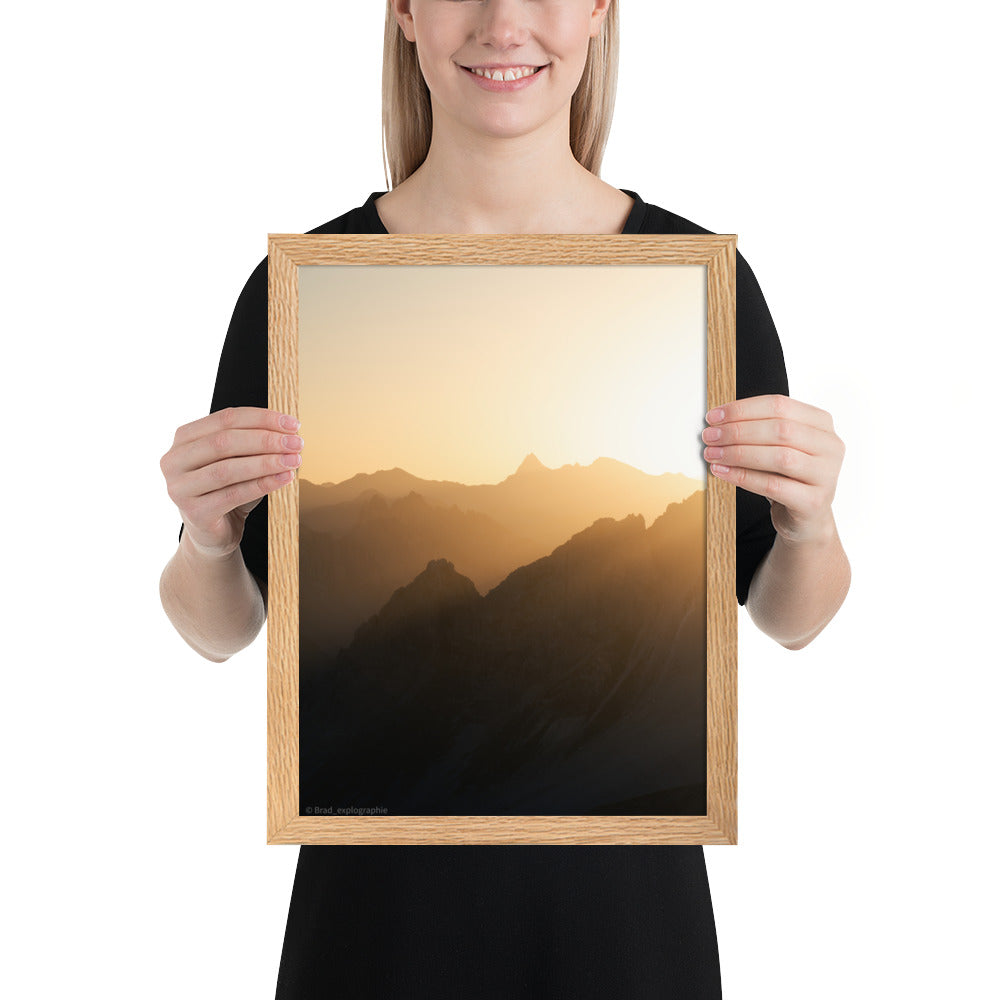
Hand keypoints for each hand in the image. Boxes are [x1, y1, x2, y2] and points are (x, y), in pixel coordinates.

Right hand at [160, 406, 302, 557]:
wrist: (214, 533)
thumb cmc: (227, 490)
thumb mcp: (238, 461)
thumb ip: (254, 443)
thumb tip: (289, 431)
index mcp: (184, 439)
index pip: (225, 418)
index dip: (262, 418)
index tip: (292, 424)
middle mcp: (174, 461)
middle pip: (224, 442)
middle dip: (266, 440)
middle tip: (296, 443)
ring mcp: (180, 488)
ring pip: (228, 469)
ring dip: (266, 462)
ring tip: (294, 460)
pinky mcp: (194, 513)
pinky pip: (233, 495)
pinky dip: (262, 485)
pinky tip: (284, 478)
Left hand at [701, 394, 844, 544]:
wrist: (806, 518)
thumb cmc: (788, 477)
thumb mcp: (777, 447)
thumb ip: (757, 430)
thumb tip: (717, 422)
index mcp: (821, 423)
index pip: (779, 405)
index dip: (742, 409)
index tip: (713, 416)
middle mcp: (830, 446)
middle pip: (780, 429)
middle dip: (738, 431)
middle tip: (709, 436)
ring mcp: (826, 475)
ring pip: (779, 457)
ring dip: (739, 453)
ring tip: (712, 454)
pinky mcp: (814, 502)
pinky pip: (773, 486)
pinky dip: (743, 477)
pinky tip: (723, 472)